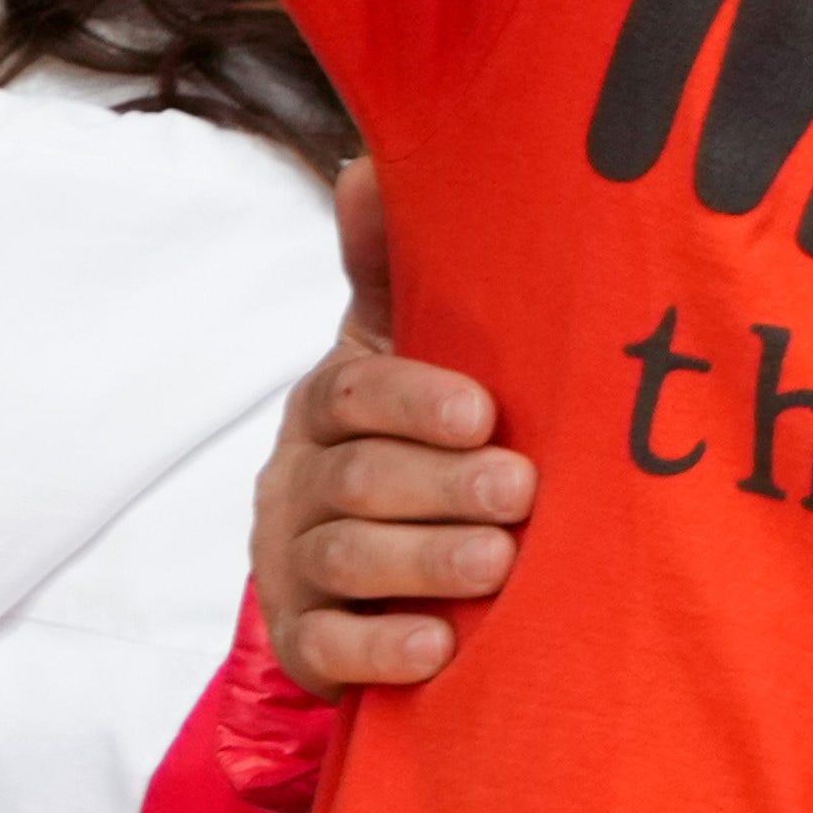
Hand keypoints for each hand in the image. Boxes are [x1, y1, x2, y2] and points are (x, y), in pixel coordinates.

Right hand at [249, 158, 533, 696]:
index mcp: (328, 403)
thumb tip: (365, 162)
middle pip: (354, 478)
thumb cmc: (404, 436)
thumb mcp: (399, 351)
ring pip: (343, 559)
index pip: (352, 390)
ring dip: (423, 559)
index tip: (483, 411)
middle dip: (439, 485)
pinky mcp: (305, 639)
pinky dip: (380, 649)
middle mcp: (298, 478)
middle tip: (519, 490)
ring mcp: (292, 562)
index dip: (414, 400)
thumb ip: (392, 271)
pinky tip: (438, 646)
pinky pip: (326, 648)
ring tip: (498, 563)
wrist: (359, 569)